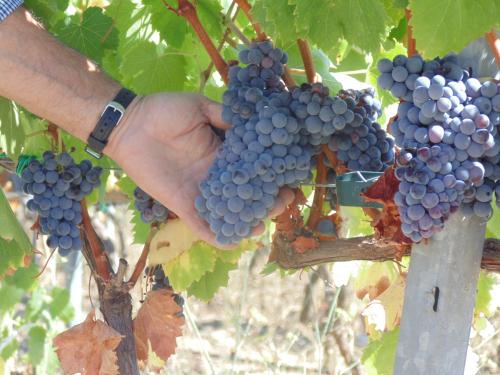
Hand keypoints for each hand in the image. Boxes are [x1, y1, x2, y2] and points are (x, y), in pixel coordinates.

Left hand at [106, 93, 293, 246]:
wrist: (130, 124)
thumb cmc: (163, 110)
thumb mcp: (199, 106)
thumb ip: (224, 116)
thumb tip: (251, 122)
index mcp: (224, 152)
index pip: (253, 166)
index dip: (272, 172)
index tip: (290, 176)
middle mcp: (216, 174)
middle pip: (247, 193)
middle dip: (267, 199)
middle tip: (283, 201)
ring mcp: (201, 191)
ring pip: (229, 212)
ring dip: (246, 220)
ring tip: (261, 224)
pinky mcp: (183, 204)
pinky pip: (201, 225)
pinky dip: (216, 235)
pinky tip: (232, 240)